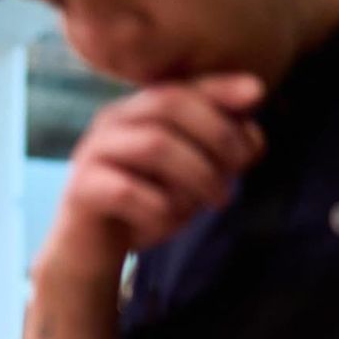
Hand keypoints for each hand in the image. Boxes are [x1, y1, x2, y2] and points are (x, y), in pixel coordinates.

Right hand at [52, 72, 266, 264]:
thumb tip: (254, 140)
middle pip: (168, 104)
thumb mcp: (190, 178)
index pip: (180, 87)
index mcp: (136, 112)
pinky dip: (160, 209)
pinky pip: (128, 191)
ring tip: (217, 200)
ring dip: (198, 174)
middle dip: (216, 132)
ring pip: (154, 145)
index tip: (257, 94)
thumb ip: (219, 155)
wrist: (90, 251)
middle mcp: (111, 123)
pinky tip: (169, 222)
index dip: (219, 87)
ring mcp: (92, 153)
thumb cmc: (145, 207)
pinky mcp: (81, 189)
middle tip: (239, 169)